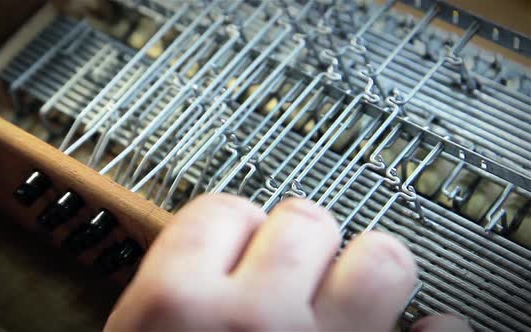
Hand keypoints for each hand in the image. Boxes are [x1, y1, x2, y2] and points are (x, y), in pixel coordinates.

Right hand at [104, 194, 470, 330]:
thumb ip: (164, 292)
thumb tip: (198, 251)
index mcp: (174, 310)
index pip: (221, 211)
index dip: (233, 227)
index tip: (242, 240)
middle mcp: (253, 323)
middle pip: (303, 220)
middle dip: (300, 242)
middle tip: (295, 270)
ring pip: (382, 259)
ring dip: (372, 268)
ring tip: (357, 288)